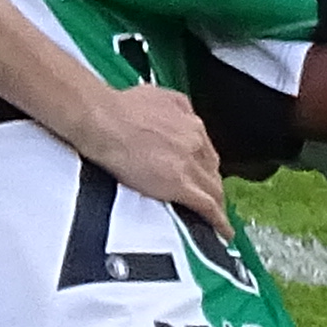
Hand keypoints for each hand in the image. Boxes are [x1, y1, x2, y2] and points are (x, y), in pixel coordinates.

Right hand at [70, 81, 233, 249]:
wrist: (105, 121)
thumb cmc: (120, 110)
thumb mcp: (159, 96)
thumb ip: (177, 108)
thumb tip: (179, 116)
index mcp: (191, 123)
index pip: (207, 151)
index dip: (206, 166)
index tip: (205, 174)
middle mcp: (195, 142)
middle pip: (212, 171)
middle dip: (212, 185)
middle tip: (210, 198)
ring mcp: (189, 164)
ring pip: (214, 189)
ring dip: (216, 203)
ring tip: (216, 218)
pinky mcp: (181, 185)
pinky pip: (208, 207)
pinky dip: (218, 221)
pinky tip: (222, 230)